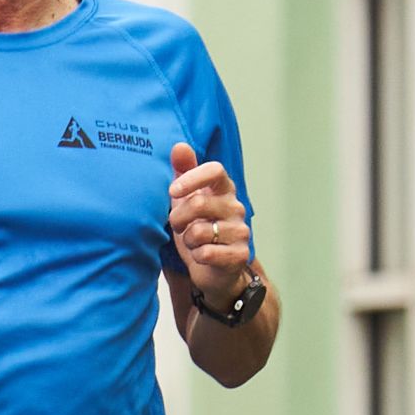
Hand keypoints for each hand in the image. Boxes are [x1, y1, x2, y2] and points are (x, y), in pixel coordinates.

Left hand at [166, 145, 254, 297]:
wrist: (214, 268)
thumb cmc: (198, 228)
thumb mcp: (186, 199)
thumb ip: (184, 172)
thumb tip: (179, 146)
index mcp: (223, 189)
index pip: (215, 170)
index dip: (192, 178)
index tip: (173, 191)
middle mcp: (236, 207)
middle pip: (197, 203)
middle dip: (177, 218)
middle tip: (177, 226)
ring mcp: (241, 231)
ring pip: (199, 232)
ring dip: (187, 240)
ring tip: (192, 242)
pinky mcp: (240, 255)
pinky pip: (207, 253)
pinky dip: (196, 257)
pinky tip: (202, 256)